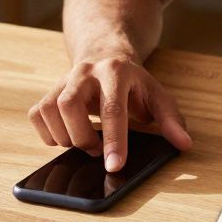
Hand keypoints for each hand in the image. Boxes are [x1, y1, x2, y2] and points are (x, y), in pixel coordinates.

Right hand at [27, 55, 192, 171]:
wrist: (106, 55)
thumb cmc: (133, 83)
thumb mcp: (157, 95)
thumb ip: (172, 120)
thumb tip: (184, 144)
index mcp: (117, 72)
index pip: (112, 109)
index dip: (113, 140)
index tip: (113, 166)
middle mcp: (85, 73)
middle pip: (70, 106)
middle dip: (83, 138)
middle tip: (97, 150)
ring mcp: (64, 80)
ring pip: (49, 110)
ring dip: (65, 137)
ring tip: (84, 142)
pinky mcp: (49, 91)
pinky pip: (37, 114)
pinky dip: (47, 133)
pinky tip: (66, 136)